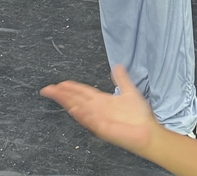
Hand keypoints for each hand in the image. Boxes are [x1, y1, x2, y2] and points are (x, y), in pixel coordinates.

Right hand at [40, 66, 156, 153]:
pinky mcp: (103, 128)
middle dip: (62, 93)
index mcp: (102, 101)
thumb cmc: (140, 116)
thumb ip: (121, 79)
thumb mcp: (129, 91)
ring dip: (67, 101)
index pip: (82, 92)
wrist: (148, 132)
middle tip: (48, 88)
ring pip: (79, 108)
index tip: (59, 83)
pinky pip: (89, 120)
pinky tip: (73, 108)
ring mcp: (99, 119)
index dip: (70, 87)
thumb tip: (117, 66)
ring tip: (55, 94)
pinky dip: (81, 114)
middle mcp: (98, 110)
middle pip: (76, 99)